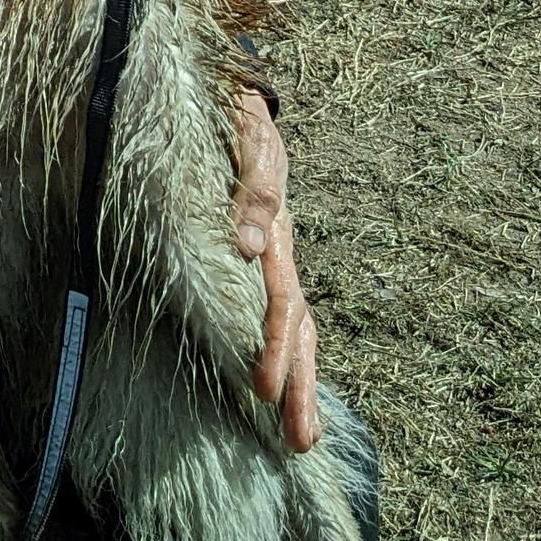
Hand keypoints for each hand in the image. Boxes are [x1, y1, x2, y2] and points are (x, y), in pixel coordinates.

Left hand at [231, 86, 320, 452]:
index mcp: (276, 231)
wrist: (240, 99)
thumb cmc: (239, 120)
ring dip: (300, 383)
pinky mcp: (260, 260)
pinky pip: (278, 313)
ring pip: (297, 329)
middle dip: (301, 386)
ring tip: (300, 437)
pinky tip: (278, 392)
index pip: (282, 301)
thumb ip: (251, 187)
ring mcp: (274, 259)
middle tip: (300, 441)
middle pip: (301, 329)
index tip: (263, 390)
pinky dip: (284, 354)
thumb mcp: (249, 141)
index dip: (275, 347)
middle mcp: (280, 253)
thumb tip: (249, 245)